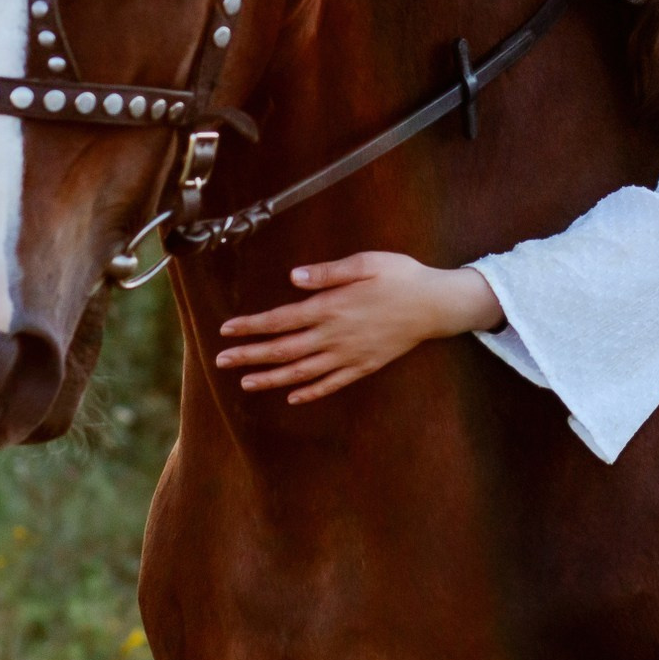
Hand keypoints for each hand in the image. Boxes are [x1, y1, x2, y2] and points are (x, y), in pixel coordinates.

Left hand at [215, 253, 503, 403]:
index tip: (227, 330)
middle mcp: (336, 335)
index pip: (281, 320)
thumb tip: (293, 278)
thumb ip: (328, 273)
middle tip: (221, 361)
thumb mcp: (365, 263)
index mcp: (332, 307)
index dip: (251, 327)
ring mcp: (350, 355)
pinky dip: (310, 392)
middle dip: (250, 356)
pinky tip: (292, 396)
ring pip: (303, 372)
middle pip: (284, 350)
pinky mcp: (365, 366)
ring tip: (246, 382)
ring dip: (272, 378)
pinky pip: (332, 383)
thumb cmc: (402, 276)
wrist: (437, 305)